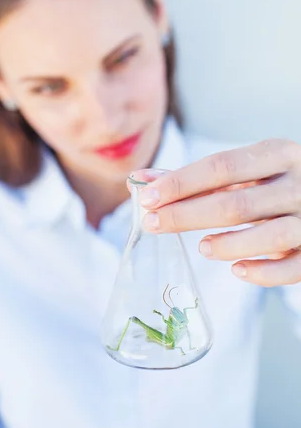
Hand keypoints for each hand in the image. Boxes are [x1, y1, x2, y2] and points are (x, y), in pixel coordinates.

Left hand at [131, 139, 300, 286]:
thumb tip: (142, 181)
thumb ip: (196, 177)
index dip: (181, 183)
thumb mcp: (244, 171)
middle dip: (187, 215)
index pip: (221, 167)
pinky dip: (262, 273)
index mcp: (277, 154)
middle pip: (236, 203)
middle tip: (154, 224)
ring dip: (227, 244)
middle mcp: (298, 184)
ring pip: (268, 236)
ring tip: (201, 247)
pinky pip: (292, 268)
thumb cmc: (273, 183)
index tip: (148, 197)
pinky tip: (237, 270)